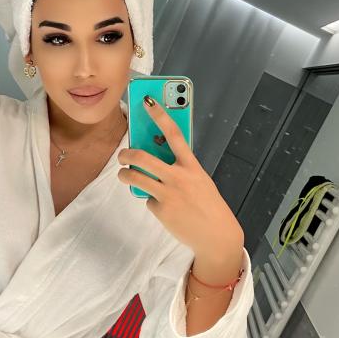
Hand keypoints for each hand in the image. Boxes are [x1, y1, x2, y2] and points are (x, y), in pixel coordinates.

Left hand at [117, 96, 244, 254]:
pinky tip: (162, 207)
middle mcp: (179, 177)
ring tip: (124, 174)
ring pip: (136, 178)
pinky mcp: (161, 210)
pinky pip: (147, 200)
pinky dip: (151, 201)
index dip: (160, 115)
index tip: (147, 101)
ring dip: (125, 174)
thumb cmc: (208, 205)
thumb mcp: (199, 180)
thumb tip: (156, 157)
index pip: (174, 134)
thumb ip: (181, 168)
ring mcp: (168, 194)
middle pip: (144, 157)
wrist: (216, 236)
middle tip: (123, 154)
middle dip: (127, 153)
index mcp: (192, 166)